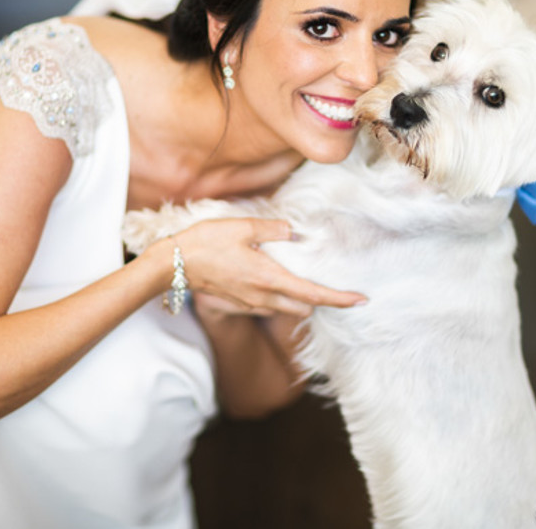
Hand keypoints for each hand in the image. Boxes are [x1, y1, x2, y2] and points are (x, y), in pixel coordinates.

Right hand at [170, 218, 365, 317]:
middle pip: (304, 308)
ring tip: (301, 277)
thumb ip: (273, 228)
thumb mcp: (242, 226)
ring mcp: (249, 303)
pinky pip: (268, 306)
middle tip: (330, 282)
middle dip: (320, 300)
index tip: (361, 300)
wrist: (173, 264)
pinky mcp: (238, 303)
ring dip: (299, 299)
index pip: (313, 295)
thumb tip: (294, 232)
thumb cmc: (205, 242)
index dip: (340, 299)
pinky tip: (273, 277)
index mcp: (269, 278)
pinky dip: (279, 297)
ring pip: (287, 309)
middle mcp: (263, 297)